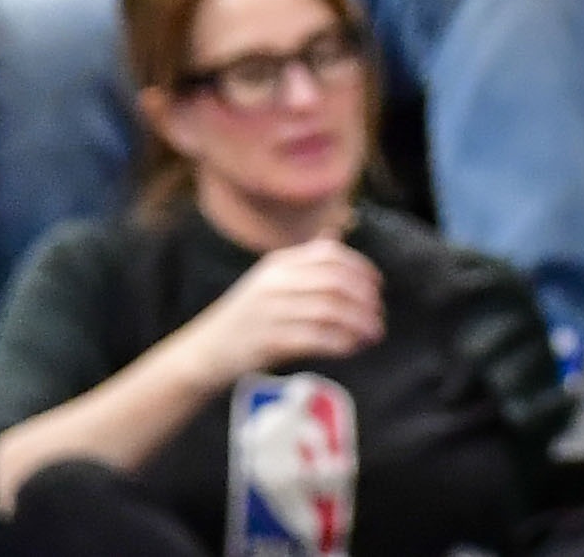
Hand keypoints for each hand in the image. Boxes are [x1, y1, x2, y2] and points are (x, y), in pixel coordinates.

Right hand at [181, 237, 383, 384]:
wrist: (204, 352)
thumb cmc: (247, 316)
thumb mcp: (270, 279)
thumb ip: (304, 262)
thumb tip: (335, 233)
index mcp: (279, 263)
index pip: (331, 255)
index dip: (362, 269)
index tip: (378, 287)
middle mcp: (275, 283)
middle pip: (336, 282)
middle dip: (365, 300)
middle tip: (379, 316)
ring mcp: (269, 311)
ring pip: (330, 311)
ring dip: (359, 324)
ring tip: (372, 335)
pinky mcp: (267, 341)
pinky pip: (316, 338)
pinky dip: (341, 342)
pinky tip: (351, 348)